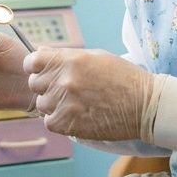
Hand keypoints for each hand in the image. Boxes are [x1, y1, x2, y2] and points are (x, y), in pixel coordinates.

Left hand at [25, 48, 166, 140]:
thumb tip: (39, 52)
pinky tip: (74, 116)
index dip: (36, 67)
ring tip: (74, 104)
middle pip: (35, 84)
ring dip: (53, 105)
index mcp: (69, 60)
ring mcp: (65, 103)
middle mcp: (64, 80)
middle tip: (65, 90)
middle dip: (46, 86)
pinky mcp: (69, 124)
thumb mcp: (95, 56)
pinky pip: (49, 122)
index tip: (44, 72)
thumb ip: (65, 56)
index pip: (31, 62)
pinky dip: (58, 120)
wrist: (145, 105)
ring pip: (42, 105)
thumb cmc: (123, 77)